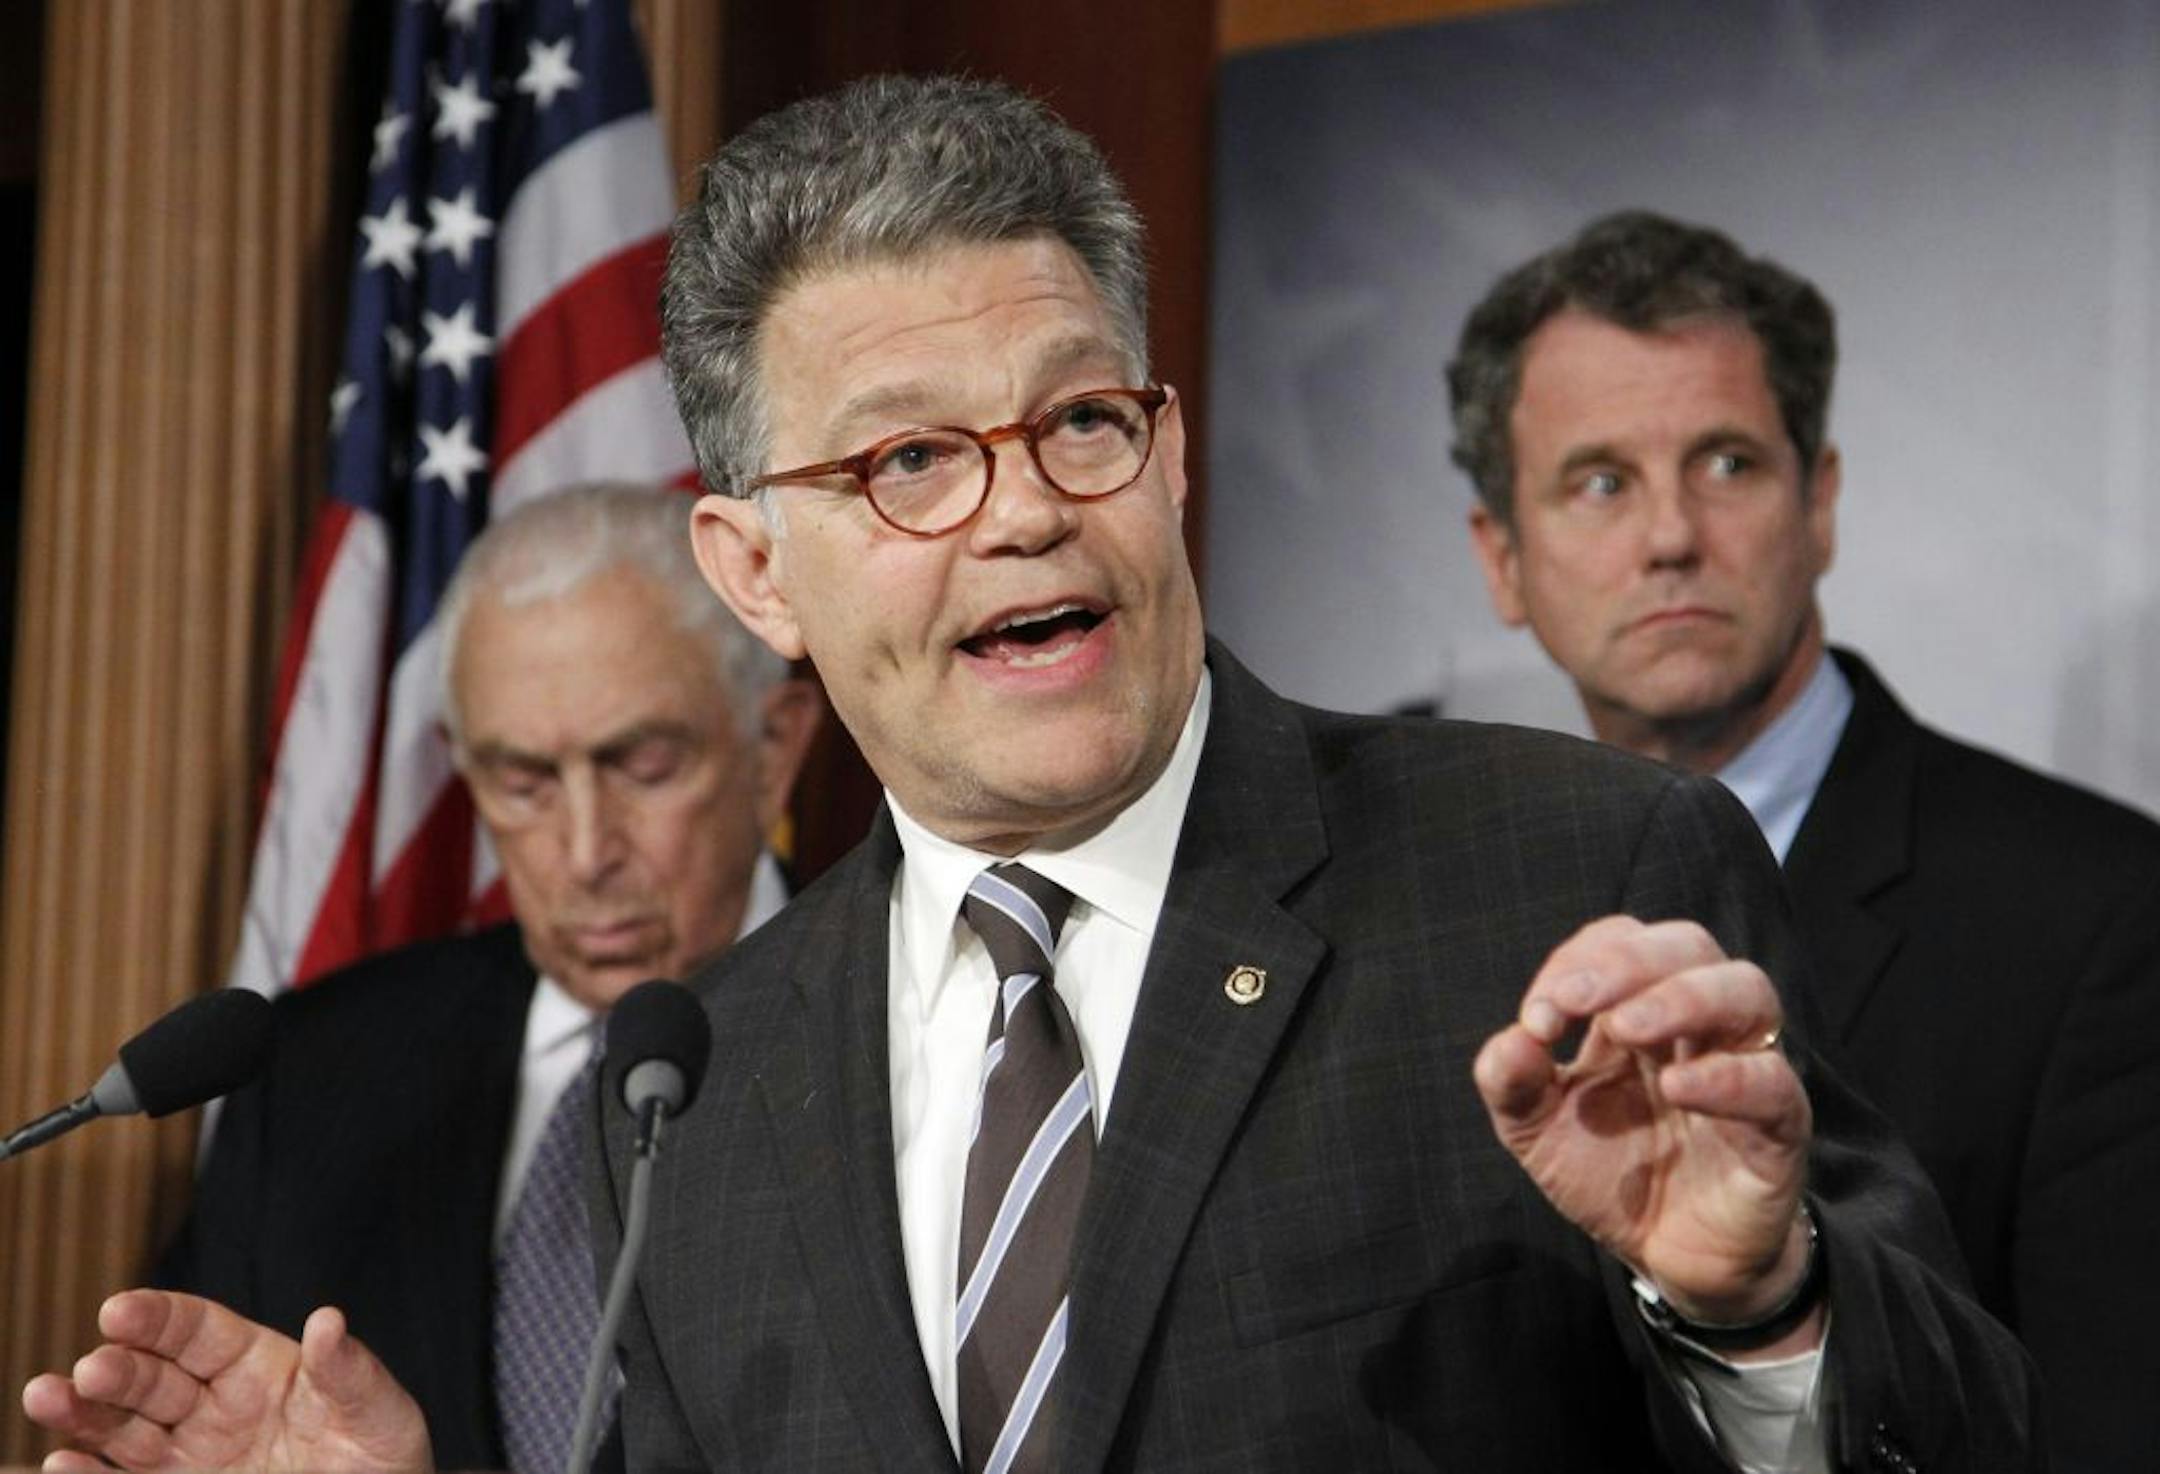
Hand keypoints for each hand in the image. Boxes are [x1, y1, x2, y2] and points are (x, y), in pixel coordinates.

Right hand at [22, 1291, 432, 1471]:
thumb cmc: (383, 1459)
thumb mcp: (380, 1413)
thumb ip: (351, 1371)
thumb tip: (328, 1319)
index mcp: (258, 1367)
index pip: (197, 1331)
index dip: (157, 1317)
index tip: (119, 1309)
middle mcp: (213, 1408)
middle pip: (151, 1379)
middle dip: (116, 1369)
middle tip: (90, 1369)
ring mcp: (192, 1457)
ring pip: (123, 1430)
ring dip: (83, 1415)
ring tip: (46, 1397)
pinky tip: (63, 1464)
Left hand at [1473, 916, 1816, 1338]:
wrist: (1668, 1258)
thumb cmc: (1610, 1175)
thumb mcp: (1535, 1130)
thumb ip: (1510, 1081)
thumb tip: (1512, 1037)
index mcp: (1635, 1012)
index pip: (1622, 941)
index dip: (1579, 960)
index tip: (1538, 1016)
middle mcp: (1695, 1026)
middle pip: (1688, 945)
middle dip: (1629, 961)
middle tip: (1577, 1000)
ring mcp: (1743, 1067)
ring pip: (1747, 991)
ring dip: (1682, 997)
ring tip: (1626, 1029)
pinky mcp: (1779, 1125)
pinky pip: (1772, 1082)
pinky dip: (1727, 1076)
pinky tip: (1676, 1087)